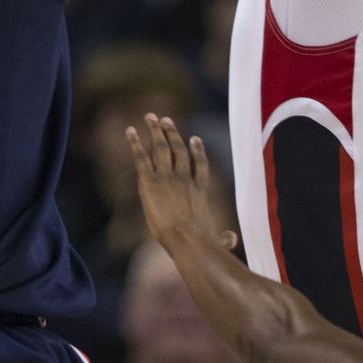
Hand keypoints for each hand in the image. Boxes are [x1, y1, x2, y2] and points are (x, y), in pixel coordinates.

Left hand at [127, 115, 237, 253]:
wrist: (188, 240)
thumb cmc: (203, 244)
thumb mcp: (217, 240)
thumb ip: (224, 239)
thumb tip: (232, 239)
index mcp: (200, 192)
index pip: (199, 165)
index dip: (197, 150)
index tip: (194, 138)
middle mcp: (184, 179)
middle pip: (178, 150)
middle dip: (171, 133)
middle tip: (166, 119)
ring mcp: (168, 178)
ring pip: (161, 148)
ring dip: (155, 131)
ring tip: (150, 117)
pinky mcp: (150, 182)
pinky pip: (141, 158)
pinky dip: (135, 143)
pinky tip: (130, 131)